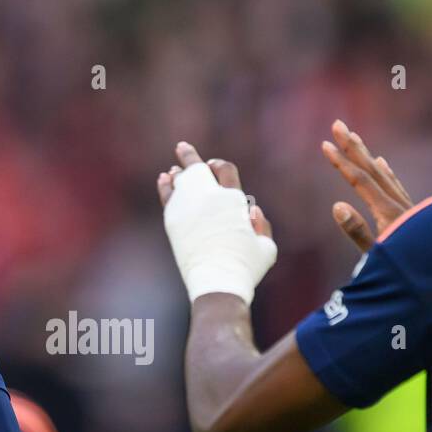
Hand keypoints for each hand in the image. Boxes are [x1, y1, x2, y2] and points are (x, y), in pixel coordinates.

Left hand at [157, 141, 275, 304]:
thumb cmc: (246, 267)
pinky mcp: (174, 221)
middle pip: (198, 167)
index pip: (225, 170)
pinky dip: (166, 185)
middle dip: (191, 157)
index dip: (219, 166)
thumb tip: (251, 211)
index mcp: (234, 199)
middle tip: (183, 149)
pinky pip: (168, 196)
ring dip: (178, 172)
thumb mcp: (266, 247)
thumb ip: (262, 226)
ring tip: (173, 170)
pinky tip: (164, 178)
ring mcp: (189, 207)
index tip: (213, 166)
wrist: (218, 282)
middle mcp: (210, 198)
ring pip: (180, 180)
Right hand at [320, 120, 412, 251]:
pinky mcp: (414, 214)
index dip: (341, 162)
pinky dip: (387, 173)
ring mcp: (408, 207)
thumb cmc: (410, 271)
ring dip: (367, 156)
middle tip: (338, 124)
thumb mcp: (377, 257)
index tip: (325, 144)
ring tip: (356, 139)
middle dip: (353, 146)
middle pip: (372, 169)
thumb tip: (337, 205)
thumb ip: (358, 231)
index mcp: (387, 213)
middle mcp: (398, 204)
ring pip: (384, 175)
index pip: (360, 181)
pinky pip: (397, 186)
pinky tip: (383, 165)